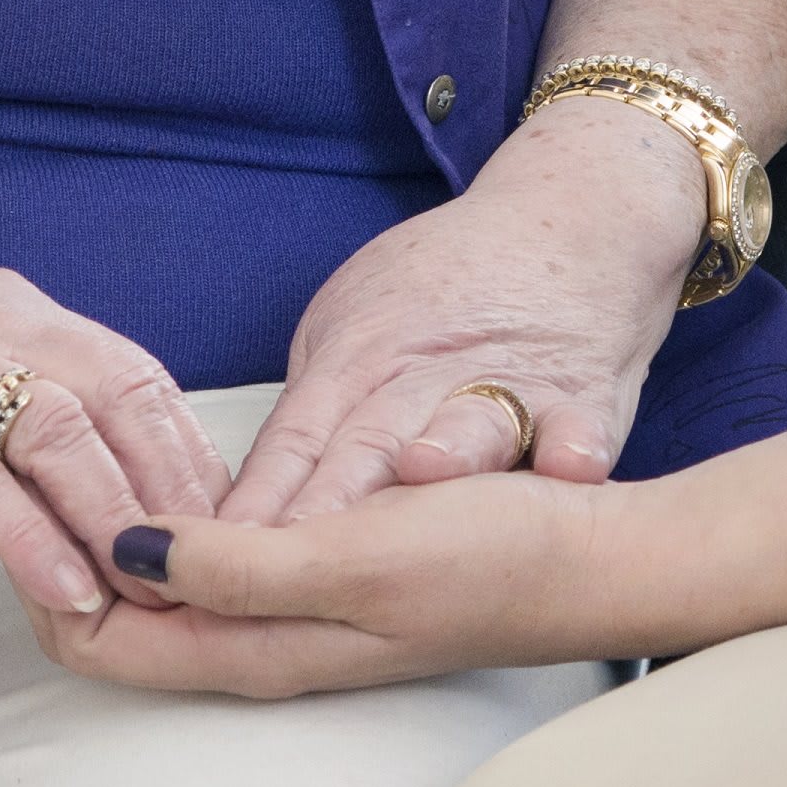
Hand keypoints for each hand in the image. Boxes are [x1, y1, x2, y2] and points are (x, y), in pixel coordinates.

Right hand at [0, 268, 231, 624]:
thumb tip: (148, 514)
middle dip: (169, 494)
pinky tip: (69, 595)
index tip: (225, 537)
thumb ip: (49, 449)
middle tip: (198, 579)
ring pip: (60, 433)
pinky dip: (35, 543)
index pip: (140, 377)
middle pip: (119, 397)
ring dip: (113, 521)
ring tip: (144, 594)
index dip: (191, 460)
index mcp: (17, 314)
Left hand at [48, 465, 624, 696]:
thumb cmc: (484, 557)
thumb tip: (124, 554)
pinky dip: (171, 533)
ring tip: (81, 468)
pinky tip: (171, 482)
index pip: (102, 643)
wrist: (588, 561)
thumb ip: (238, 566)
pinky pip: (214, 569)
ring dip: (115, 545)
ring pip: (164, 595)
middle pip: (120, 624)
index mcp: (256, 651)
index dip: (49, 579)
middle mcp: (262, 647)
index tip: (33, 497)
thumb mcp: (354, 555)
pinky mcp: (323, 582)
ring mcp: (293, 619)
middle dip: (65, 562)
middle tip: (37, 471)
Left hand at [223, 89, 713, 522]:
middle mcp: (425, 378)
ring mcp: (505, 386)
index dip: (252, 505)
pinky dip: (573, 444)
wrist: (573, 227)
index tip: (206, 558)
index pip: (293, 445)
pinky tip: (570, 466)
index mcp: (357, 365)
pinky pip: (579, 424)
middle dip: (324, 507)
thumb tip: (243, 513)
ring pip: (470, 423)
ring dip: (448, 449)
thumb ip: (308, 416)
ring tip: (424, 472)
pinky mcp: (580, 396)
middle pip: (367, 449)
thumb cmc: (447, 293)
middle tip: (278, 557)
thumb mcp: (350, 326)